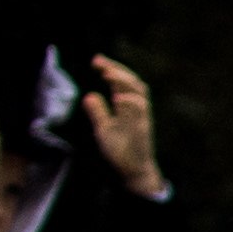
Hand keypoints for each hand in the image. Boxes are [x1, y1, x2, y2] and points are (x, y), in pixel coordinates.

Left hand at [82, 56, 163, 198]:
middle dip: (117, 69)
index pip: (122, 82)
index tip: (96, 61)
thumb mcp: (103, 128)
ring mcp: (141, 117)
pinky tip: (117, 96)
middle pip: (133, 81)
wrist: (133, 169)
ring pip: (139, 92)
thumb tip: (89, 95)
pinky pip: (141, 111)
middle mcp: (137, 108)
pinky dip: (130, 101)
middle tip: (99, 62)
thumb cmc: (120, 149)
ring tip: (107, 74)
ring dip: (123, 81)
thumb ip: (98, 112)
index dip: (111, 69)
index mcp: (128, 107)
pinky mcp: (143, 128)